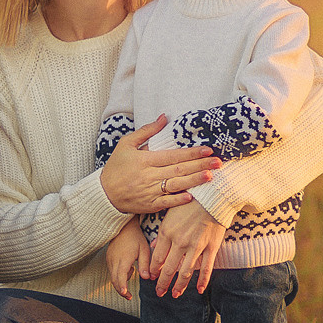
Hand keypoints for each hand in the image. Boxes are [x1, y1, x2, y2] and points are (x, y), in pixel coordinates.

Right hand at [100, 114, 220, 214]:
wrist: (104, 194)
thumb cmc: (116, 167)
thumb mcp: (125, 144)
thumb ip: (146, 131)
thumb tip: (164, 117)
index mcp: (144, 160)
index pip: (172, 155)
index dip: (191, 153)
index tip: (207, 149)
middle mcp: (149, 176)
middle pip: (178, 169)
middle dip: (199, 165)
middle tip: (218, 161)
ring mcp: (149, 191)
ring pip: (176, 185)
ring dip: (194, 181)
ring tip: (210, 176)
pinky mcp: (150, 205)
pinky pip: (166, 202)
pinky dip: (178, 200)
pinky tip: (192, 197)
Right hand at [106, 218, 150, 298]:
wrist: (123, 227)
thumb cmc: (135, 238)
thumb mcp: (144, 250)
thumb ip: (145, 264)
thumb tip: (145, 278)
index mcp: (123, 259)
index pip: (120, 276)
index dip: (122, 286)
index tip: (126, 294)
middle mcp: (114, 260)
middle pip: (114, 280)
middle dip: (121, 290)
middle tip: (129, 297)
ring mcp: (109, 260)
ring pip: (112, 277)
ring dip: (120, 282)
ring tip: (132, 277)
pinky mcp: (108, 259)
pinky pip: (112, 271)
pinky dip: (119, 276)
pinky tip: (129, 268)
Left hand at [150, 198, 224, 297]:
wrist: (212, 195)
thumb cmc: (189, 201)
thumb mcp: (169, 214)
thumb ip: (161, 233)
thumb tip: (153, 247)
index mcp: (167, 232)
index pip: (157, 258)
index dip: (154, 270)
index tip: (152, 278)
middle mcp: (180, 242)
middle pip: (169, 268)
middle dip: (163, 283)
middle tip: (160, 293)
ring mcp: (196, 246)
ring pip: (185, 272)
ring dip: (179, 286)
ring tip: (175, 295)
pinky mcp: (211, 247)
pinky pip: (206, 267)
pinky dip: (203, 280)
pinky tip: (199, 290)